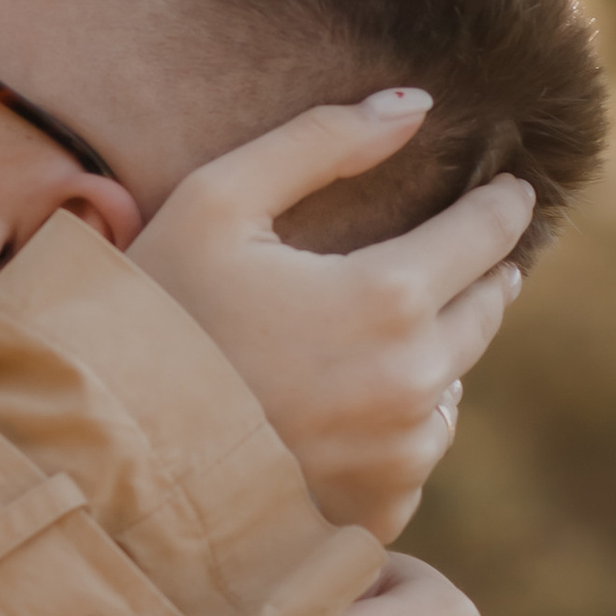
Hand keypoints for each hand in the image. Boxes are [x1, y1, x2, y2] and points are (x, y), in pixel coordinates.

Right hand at [127, 92, 531, 539]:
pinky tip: (346, 406)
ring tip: (392, 330)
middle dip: (483, 272)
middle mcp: (413, 383)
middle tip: (477, 251)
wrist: (103, 458)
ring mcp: (400, 456)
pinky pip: (412, 448)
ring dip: (436, 351)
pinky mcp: (379, 509)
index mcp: (386, 298)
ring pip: (451, 383)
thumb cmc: (154, 316)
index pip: (486, 235)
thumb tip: (415, 106)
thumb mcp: (215, 203)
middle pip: (485, 310)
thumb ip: (319, 142)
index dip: (501, 205)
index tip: (512, 189)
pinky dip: (394, 421)